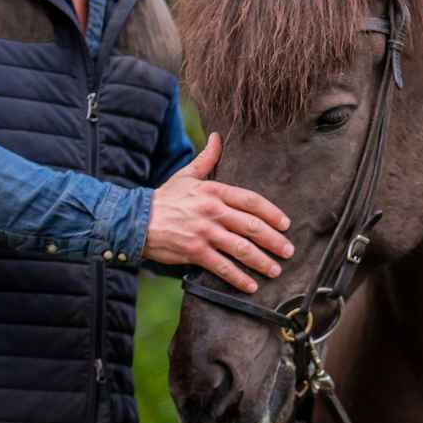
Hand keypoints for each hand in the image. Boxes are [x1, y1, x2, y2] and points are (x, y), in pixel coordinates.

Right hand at [144, 133, 293, 292]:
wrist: (134, 220)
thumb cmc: (164, 198)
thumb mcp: (186, 175)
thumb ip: (207, 158)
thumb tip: (217, 137)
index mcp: (214, 191)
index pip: (251, 200)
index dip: (272, 213)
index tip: (286, 224)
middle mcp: (213, 211)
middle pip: (252, 226)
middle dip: (274, 241)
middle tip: (288, 250)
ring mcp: (204, 232)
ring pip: (241, 248)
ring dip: (261, 261)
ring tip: (275, 270)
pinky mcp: (194, 251)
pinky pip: (221, 266)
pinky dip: (238, 278)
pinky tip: (251, 286)